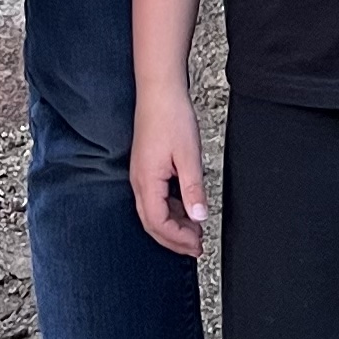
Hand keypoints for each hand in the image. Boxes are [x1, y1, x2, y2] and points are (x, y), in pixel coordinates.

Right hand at [131, 89, 209, 256]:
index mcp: (147, 181)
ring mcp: (141, 175)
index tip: (197, 244)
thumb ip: (193, 190)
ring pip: (153, 213)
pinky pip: (156, 199)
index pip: (158, 223)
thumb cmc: (170, 116)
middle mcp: (139, 181)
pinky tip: (186, 210)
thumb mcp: (188, 156)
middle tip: (196, 247)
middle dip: (174, 239)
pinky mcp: (146, 169)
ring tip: (195, 232)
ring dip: (173, 226)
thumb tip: (199, 217)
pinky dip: (172, 211)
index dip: (178, 238)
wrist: (159, 91)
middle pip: (152, 223)